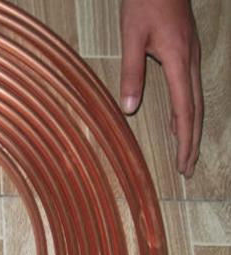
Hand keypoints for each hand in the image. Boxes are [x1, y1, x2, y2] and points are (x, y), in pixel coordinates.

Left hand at [120, 0, 202, 177]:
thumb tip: (130, 108)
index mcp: (178, 60)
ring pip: (195, 99)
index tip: (183, 163)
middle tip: (187, 167)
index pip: (185, 110)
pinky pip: (190, 87)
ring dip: (190, 127)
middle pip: (195, 110)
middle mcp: (190, 60)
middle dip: (191, 141)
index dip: (185, 140)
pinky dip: (187, 109)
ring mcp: (191, 54)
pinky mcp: (186, 50)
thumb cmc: (144, 1)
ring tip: (185, 151)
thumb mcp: (131, 37)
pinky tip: (180, 119)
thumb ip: (131, 72)